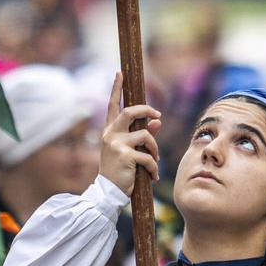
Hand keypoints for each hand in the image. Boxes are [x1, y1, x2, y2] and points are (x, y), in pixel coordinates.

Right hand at [99, 73, 160, 198]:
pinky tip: (152, 176)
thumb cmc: (119, 171)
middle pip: (131, 112)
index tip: (120, 72)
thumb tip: (157, 122)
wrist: (107, 193)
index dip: (116, 88)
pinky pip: (148, 157)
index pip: (113, 105)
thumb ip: (142, 134)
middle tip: (158, 116)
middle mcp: (110, 134)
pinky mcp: (125, 156)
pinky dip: (154, 167)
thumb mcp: (129, 150)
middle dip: (147, 111)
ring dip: (155, 149)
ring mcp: (116, 144)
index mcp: (110, 131)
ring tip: (154, 161)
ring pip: (145, 135)